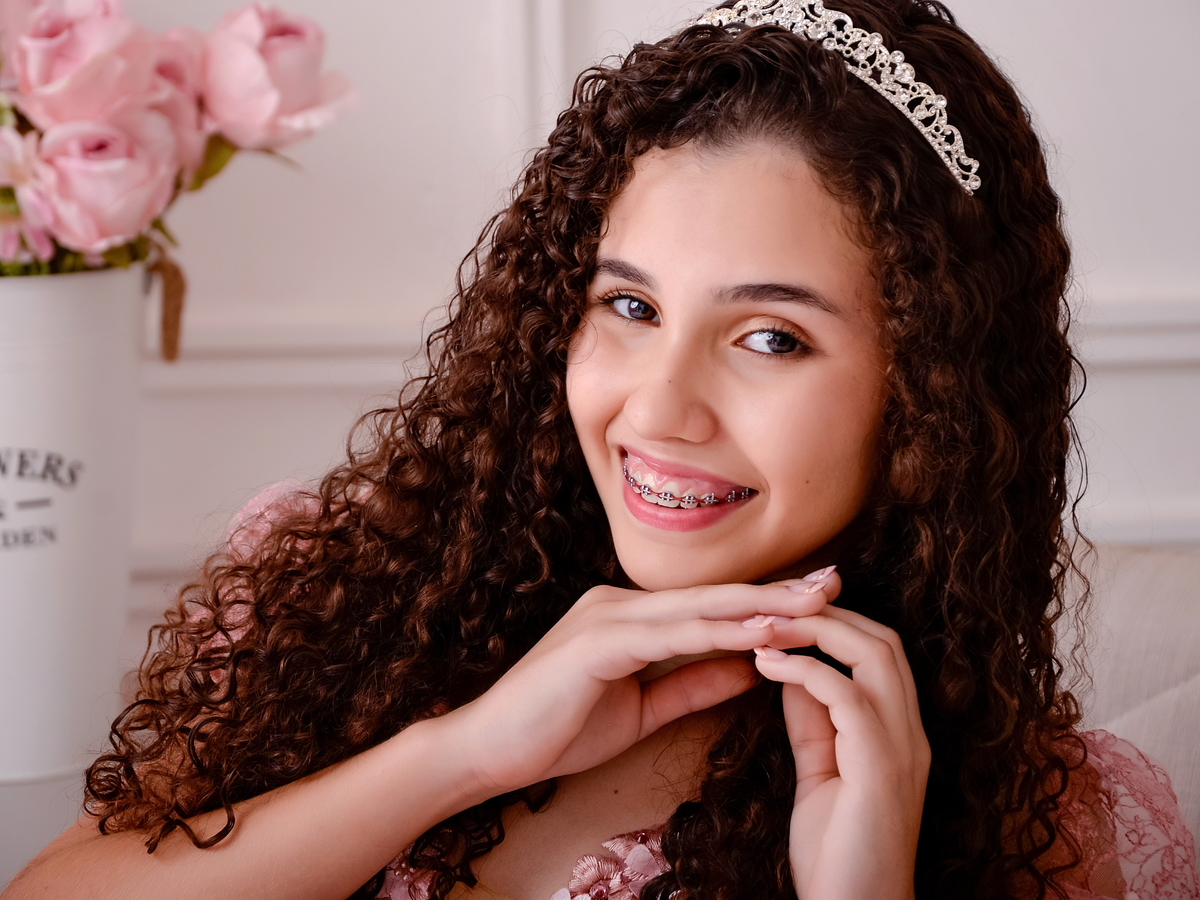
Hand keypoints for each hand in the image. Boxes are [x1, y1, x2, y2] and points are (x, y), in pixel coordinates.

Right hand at [444, 579, 830, 797]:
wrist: (487, 749)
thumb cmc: (555, 729)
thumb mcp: (640, 709)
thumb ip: (690, 683)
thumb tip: (748, 667)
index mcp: (631, 617)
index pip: (710, 608)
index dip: (765, 603)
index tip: (818, 600)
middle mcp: (620, 604)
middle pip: (713, 596)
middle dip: (777, 591)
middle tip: (834, 581)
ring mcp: (607, 616)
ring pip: (698, 608)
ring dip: (759, 605)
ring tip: (812, 602)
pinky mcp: (596, 640)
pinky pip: (669, 635)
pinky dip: (717, 633)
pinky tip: (758, 633)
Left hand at [752, 571, 929, 899]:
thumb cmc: (836, 855)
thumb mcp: (820, 772)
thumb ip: (813, 721)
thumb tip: (790, 669)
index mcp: (899, 732)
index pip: (878, 650)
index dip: (833, 620)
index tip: (780, 608)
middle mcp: (911, 733)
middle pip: (883, 639)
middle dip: (824, 612)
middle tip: (767, 604)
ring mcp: (902, 749)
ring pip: (874, 654)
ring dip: (814, 630)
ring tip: (762, 626)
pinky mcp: (881, 769)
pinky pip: (846, 695)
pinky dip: (804, 670)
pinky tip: (764, 665)